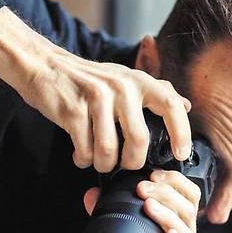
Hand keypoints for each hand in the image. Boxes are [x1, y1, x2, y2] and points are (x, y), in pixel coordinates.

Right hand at [0, 7, 191, 172]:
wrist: (45, 66)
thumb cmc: (88, 79)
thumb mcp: (125, 78)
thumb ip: (155, 91)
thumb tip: (186, 105)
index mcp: (138, 80)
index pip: (170, 105)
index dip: (181, 133)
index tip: (180, 154)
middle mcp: (121, 87)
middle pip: (138, 140)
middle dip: (132, 162)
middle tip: (125, 165)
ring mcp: (96, 98)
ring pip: (109, 151)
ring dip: (103, 164)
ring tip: (97, 160)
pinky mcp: (73, 111)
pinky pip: (85, 150)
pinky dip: (83, 159)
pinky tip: (80, 155)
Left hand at [84, 169, 200, 232]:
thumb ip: (110, 215)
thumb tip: (91, 195)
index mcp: (179, 228)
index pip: (190, 197)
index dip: (176, 181)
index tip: (154, 173)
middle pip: (189, 212)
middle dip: (167, 193)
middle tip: (143, 186)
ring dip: (169, 217)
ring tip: (149, 205)